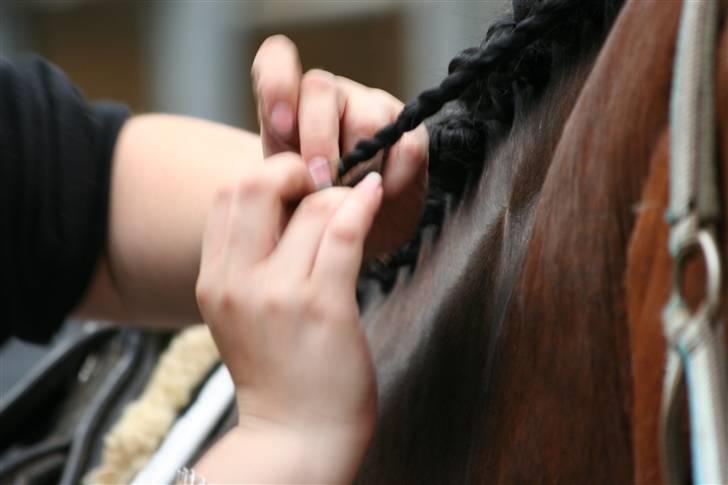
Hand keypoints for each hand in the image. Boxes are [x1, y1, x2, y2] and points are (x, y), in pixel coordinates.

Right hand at [195, 153, 381, 481]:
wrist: (296, 436)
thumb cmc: (277, 372)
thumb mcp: (241, 313)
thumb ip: (249, 260)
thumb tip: (287, 203)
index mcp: (213, 280)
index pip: (227, 194)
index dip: (266, 177)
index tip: (296, 189)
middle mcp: (237, 282)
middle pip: (256, 183)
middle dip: (295, 170)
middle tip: (321, 187)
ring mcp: (279, 294)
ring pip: (312, 206)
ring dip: (340, 196)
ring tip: (355, 205)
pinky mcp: (324, 307)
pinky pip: (344, 232)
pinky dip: (364, 203)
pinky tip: (374, 193)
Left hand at [251, 34, 428, 255]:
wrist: (349, 233)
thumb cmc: (307, 208)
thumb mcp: (280, 194)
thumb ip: (279, 174)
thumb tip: (305, 170)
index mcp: (287, 105)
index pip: (276, 61)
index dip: (277, 83)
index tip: (280, 124)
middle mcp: (327, 96)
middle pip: (321, 89)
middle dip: (319, 140)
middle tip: (320, 183)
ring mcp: (371, 107)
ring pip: (368, 118)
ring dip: (359, 166)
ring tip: (349, 196)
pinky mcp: (409, 131)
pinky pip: (406, 145)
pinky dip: (394, 177)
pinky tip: (380, 195)